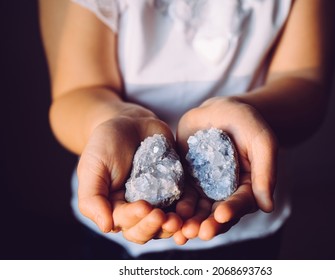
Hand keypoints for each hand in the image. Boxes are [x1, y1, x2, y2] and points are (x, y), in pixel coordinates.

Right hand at [77, 114, 181, 243]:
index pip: (124, 223)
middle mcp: (137, 209)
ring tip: (179, 219)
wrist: (130, 122)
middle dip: (154, 227)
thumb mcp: (93, 167)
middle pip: (146, 230)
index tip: (143, 207)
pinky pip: (183, 204)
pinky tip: (190, 207)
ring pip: (165, 223)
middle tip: (164, 217)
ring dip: (172, 225)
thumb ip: (92, 198)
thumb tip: (106, 227)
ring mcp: (158, 200)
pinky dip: (187, 209)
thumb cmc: (106, 143)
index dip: (134, 219)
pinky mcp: (175, 188)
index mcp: (115, 208)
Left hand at [173, 96, 277, 242]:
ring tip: (181, 230)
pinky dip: (175, 207)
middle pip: (217, 214)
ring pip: (197, 210)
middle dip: (208, 224)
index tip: (222, 215)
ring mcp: (205, 188)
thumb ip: (266, 171)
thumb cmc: (246, 122)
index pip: (241, 203)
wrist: (219, 110)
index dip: (232, 210)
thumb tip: (267, 206)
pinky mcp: (187, 181)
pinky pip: (180, 196)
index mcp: (247, 187)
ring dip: (189, 222)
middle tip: (198, 232)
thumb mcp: (261, 141)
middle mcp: (226, 193)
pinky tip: (167, 215)